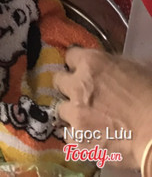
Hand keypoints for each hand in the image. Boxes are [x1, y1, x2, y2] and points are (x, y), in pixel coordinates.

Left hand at [54, 47, 151, 168]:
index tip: (84, 71)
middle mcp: (76, 86)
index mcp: (91, 63)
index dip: (78, 64)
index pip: (71, 56)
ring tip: (87, 120)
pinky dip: (78, 137)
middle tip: (82, 95)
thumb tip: (113, 63)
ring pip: (61, 110)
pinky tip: (91, 138)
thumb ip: (116, 62)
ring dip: (72, 114)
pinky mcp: (78, 140)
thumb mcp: (137, 67)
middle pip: (59, 81)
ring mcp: (75, 114)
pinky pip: (68, 137)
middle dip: (69, 87)